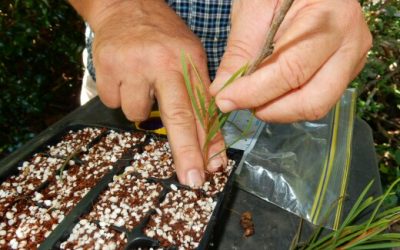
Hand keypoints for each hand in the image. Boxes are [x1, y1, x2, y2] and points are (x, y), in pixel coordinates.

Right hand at [73, 0, 225, 185]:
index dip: (210, 139)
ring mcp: (132, 65)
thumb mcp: (188, 55)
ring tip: (140, 84)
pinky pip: (113, 103)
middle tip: (192, 180)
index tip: (215, 166)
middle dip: (187, 152)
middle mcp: (163, 62)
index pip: (203, 107)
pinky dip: (119, 97)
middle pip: (177, 115)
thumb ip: (197, 92)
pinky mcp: (106, 67)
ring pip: (137, 114)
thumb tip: (206, 136)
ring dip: (139, 108)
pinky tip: (124, 79)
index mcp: (188, 60)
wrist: (123, 7)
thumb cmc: (161, 37)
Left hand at [210, 0, 371, 121]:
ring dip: (279, 109)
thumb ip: (240, 51)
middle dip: (271, 109)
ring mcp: (352, 60)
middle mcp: (351, 45)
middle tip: (239, 101)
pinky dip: (288, 102)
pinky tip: (269, 89)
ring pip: (317, 106)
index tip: (224, 100)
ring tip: (253, 95)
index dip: (254, 92)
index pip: (292, 70)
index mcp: (331, 18)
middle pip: (313, 100)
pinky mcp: (345, 71)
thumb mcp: (253, 9)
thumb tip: (222, 92)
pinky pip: (316, 98)